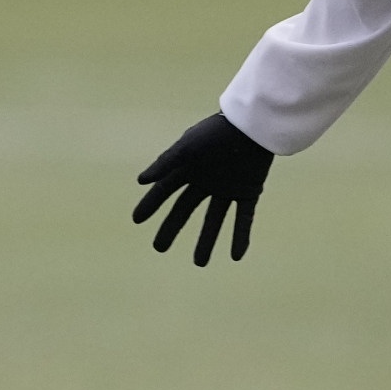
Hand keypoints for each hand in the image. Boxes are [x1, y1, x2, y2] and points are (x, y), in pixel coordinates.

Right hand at [133, 112, 274, 265]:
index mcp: (189, 167)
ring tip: (199, 263)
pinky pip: (244, 218)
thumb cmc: (218, 132)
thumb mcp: (188, 146)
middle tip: (159, 248)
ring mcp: (227, 188)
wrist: (253, 125)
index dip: (151, 204)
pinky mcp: (249, 192)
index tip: (137, 220)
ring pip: (214, 219)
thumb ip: (166, 163)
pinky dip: (241, 237)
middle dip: (172, 228)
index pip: (165, 190)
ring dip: (207, 241)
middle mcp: (206, 180)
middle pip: (185, 209)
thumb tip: (141, 181)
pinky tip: (236, 256)